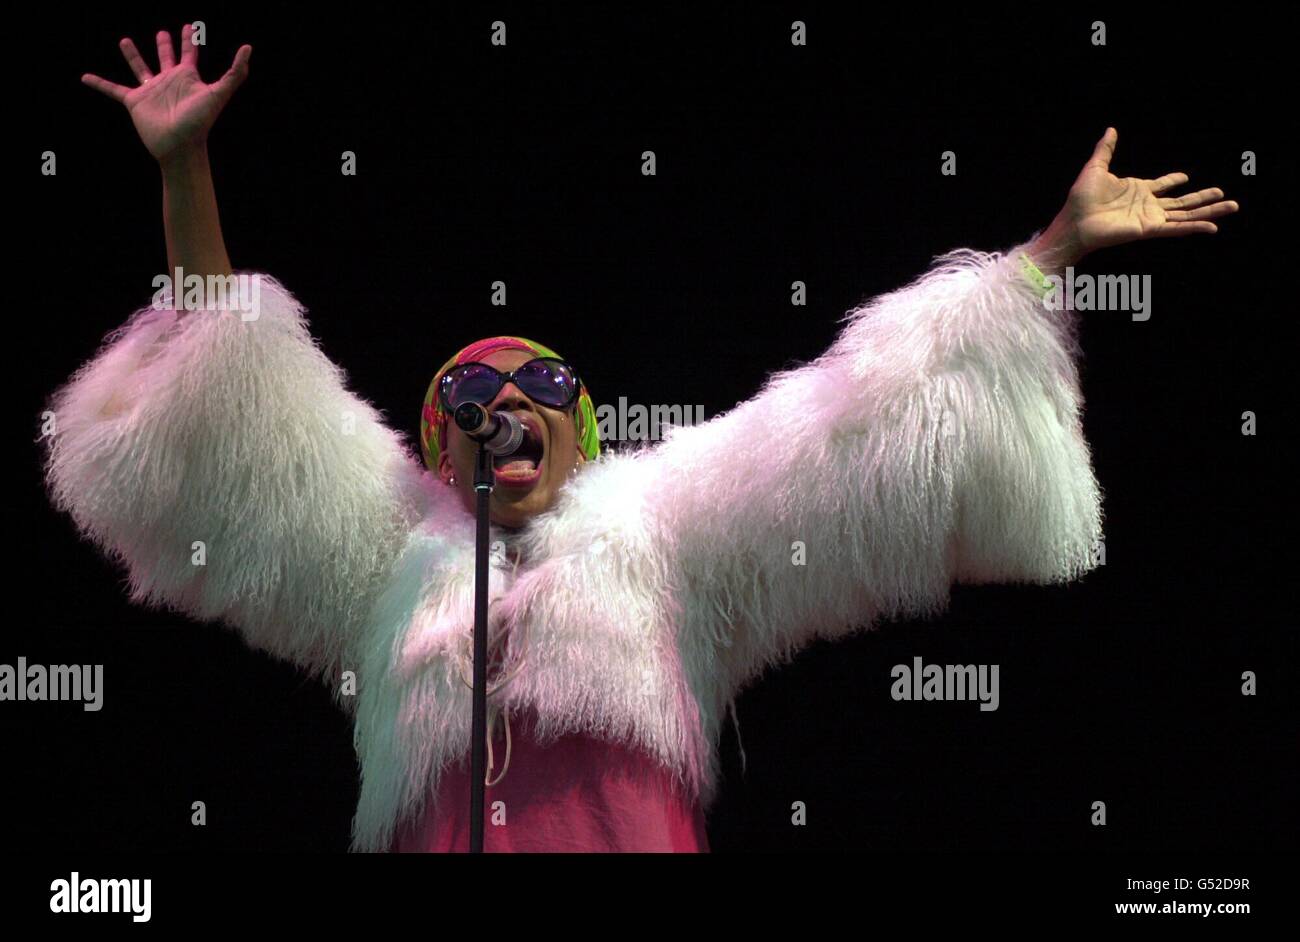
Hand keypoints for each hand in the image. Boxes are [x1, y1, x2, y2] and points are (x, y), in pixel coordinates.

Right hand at [82, 24, 250, 162]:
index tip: (189, 27)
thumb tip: (248, 48)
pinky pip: (113, 90)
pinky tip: (85, 77)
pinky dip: (99, 84)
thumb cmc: (200, 121)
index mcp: (187, 78)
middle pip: (166, 57)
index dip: (190, 40)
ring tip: (125, 41)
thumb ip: (235, 72)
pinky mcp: (134, 102)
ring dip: (132, 55)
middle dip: (165, 45)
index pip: (189, 53)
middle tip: (163, 32)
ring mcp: (151, 91)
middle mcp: (169, 82)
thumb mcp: (219, 93)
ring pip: (140, 68)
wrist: (180, 145)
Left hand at [1067, 127, 1237, 253]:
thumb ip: (1106, 150)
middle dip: (1203, 198)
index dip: (1173, 181)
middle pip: (1182, 202)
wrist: (1074, 221)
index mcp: (1137, 190)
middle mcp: (1147, 205)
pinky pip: (1176, 228)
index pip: (1162, 186)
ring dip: (1209, 211)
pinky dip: (1194, 227)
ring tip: (1232, 206)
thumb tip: (1111, 129)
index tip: (1185, 177)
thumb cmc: (1081, 199)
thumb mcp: (1096, 167)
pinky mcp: (1148, 229)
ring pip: (1186, 215)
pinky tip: (1212, 227)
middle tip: (1224, 194)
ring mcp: (1150, 218)